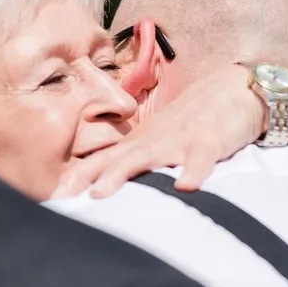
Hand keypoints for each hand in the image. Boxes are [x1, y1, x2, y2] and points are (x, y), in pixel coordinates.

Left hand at [54, 64, 264, 198]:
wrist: (234, 89)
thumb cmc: (197, 118)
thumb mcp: (163, 138)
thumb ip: (139, 160)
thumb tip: (110, 189)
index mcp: (143, 140)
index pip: (104, 159)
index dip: (78, 175)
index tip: (54, 197)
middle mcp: (155, 139)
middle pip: (117, 157)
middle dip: (88, 177)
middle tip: (64, 198)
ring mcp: (181, 139)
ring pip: (148, 155)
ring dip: (123, 173)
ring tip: (101, 193)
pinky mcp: (209, 141)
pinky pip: (200, 159)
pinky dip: (193, 172)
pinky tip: (185, 187)